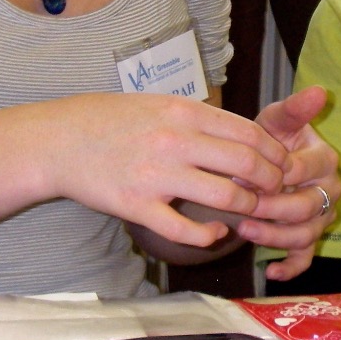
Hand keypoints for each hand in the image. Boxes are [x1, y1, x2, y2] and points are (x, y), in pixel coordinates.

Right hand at [53, 93, 290, 248]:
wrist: (59, 141)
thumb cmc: (109, 120)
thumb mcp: (158, 103)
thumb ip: (197, 118)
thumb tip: (240, 133)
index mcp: (183, 112)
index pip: (249, 132)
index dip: (274, 153)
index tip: (281, 164)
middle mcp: (175, 141)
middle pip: (246, 164)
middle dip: (270, 181)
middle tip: (275, 190)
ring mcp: (156, 175)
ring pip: (225, 197)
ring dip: (247, 207)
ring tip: (249, 210)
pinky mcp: (137, 206)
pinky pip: (184, 230)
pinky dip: (209, 235)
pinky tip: (216, 232)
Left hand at [240, 85, 340, 281]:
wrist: (260, 162)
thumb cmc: (269, 139)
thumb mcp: (276, 121)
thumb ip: (294, 109)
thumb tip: (320, 90)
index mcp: (325, 160)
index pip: (306, 171)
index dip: (278, 174)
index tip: (247, 172)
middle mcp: (329, 190)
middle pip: (307, 207)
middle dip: (273, 208)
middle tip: (242, 206)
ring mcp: (321, 217)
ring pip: (305, 235)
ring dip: (274, 237)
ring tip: (243, 230)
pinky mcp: (310, 239)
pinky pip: (305, 259)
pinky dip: (289, 268)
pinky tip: (268, 271)